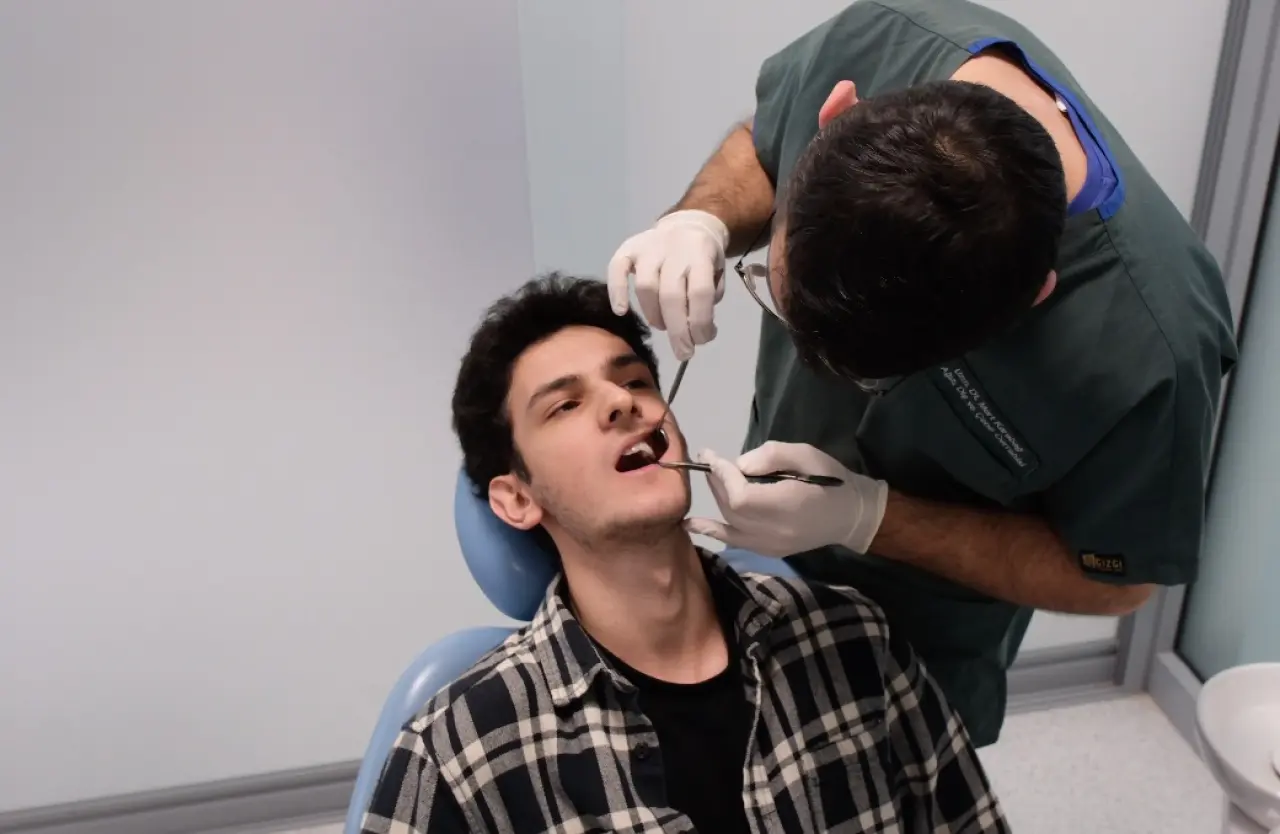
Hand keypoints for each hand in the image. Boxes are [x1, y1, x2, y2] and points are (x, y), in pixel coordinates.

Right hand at [606, 210, 729, 360]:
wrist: (689, 225)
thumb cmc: (702, 259)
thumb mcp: (717, 274)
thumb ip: (709, 299)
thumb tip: (697, 331)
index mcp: (701, 255)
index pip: (700, 293)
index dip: (700, 322)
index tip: (700, 341)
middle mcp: (674, 250)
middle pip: (671, 295)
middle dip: (678, 330)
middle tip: (683, 351)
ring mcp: (649, 248)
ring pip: (646, 287)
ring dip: (654, 315)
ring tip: (662, 327)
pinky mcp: (628, 247)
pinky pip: (617, 269)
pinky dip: (617, 291)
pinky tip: (622, 311)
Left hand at [685, 441, 887, 556]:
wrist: (851, 515)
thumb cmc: (830, 479)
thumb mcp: (805, 454)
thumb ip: (770, 456)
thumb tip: (739, 465)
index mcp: (785, 505)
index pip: (739, 494)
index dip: (722, 474)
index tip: (712, 454)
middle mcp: (774, 530)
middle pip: (731, 508)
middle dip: (717, 482)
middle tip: (711, 461)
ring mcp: (770, 545)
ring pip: (730, 524)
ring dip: (716, 500)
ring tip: (711, 478)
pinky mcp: (769, 551)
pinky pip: (735, 541)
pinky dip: (713, 531)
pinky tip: (691, 525)